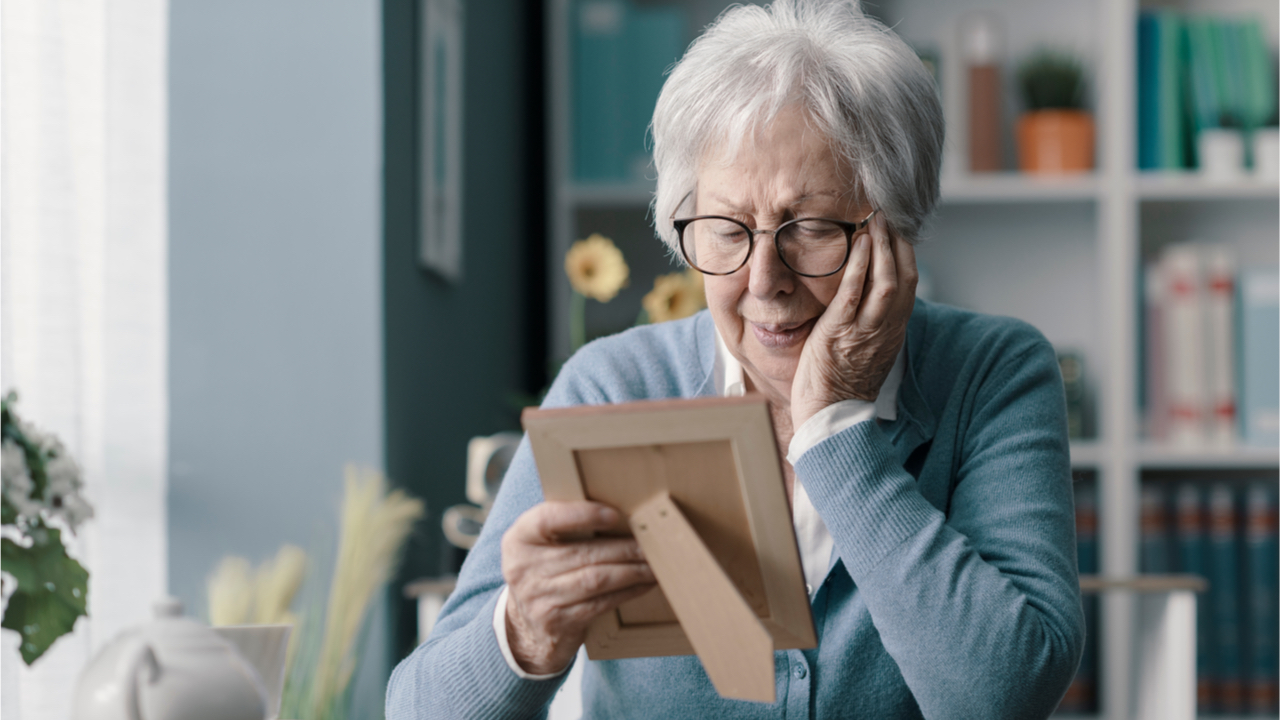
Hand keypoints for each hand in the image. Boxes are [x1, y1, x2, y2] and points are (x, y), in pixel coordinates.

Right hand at [501, 501, 654, 674]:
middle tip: (652, 543)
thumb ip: (565, 526)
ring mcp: (538, 597)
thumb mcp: (540, 545)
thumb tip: (621, 513)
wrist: (526, 625)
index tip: (613, 515)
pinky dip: (627, 591)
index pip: (547, 519)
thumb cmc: (544, 571)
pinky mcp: (557, 621)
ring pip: (595, 579)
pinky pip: (600, 603)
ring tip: (653, 564)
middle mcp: (523, 568)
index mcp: (519, 539)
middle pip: (583, 552)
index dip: (581, 515)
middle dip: (623, 547)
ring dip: (631, 570)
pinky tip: (643, 583)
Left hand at [790, 212, 916, 427]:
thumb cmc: (842, 385)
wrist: (830, 416)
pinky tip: (859, 244)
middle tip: (889, 215)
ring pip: (885, 281)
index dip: (907, 255)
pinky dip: (860, 266)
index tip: (899, 231)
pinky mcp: (840, 332)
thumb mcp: (869, 350)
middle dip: (898, 243)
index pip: (909, 285)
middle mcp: (886, 328)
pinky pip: (854, 294)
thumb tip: (869, 299)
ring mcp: (865, 330)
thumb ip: (873, 324)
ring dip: (882, 247)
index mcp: (894, 331)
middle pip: (903, 277)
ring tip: (876, 221)